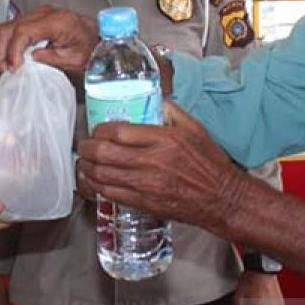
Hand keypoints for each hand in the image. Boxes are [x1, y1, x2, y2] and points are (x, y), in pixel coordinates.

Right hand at [0, 6, 97, 79]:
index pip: (23, 31)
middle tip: (0, 74)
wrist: (98, 37)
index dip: (13, 50)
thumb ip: (52, 57)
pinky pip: (6, 25)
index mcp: (54, 20)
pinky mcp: (30, 20)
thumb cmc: (90, 47)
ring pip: (3, 28)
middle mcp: (41, 14)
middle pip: (8, 29)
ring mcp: (34, 15)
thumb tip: (29, 60)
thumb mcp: (75, 57)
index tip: (12, 68)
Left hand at [77, 101, 249, 234]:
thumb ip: (171, 111)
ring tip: (83, 162)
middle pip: (104, 153)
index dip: (100, 129)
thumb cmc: (209, 163)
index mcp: (163, 140)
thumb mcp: (194, 128)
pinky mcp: (144, 203)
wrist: (221, 198)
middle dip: (87, 148)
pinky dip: (97, 186)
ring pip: (103, 175)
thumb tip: (153, 101)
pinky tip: (93, 180)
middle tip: (84, 145)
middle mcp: (151, 162)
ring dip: (87, 168)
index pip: (118, 131)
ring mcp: (146, 185)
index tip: (98, 129)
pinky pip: (111, 194)